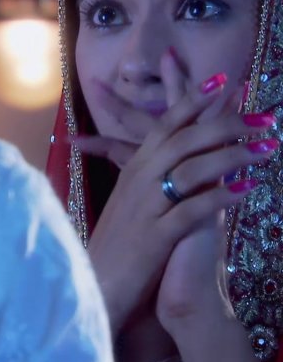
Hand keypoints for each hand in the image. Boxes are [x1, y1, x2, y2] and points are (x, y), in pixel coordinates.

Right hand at [76, 49, 275, 334]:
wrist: (95, 283)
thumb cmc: (119, 240)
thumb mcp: (132, 199)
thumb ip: (153, 174)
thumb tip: (183, 157)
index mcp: (136, 167)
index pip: (167, 123)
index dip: (193, 98)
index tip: (223, 78)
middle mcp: (140, 178)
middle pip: (185, 138)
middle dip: (226, 122)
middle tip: (264, 116)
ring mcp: (146, 205)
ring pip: (191, 169)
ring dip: (232, 155)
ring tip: (268, 148)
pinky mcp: (155, 235)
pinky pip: (192, 210)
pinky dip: (222, 196)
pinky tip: (249, 189)